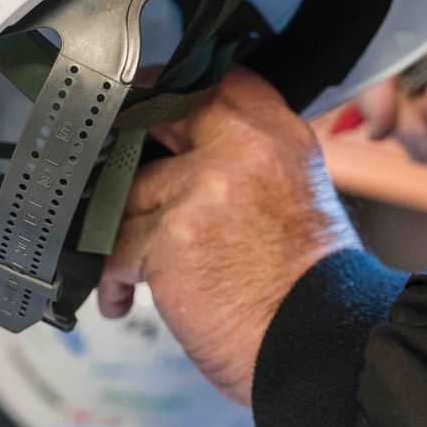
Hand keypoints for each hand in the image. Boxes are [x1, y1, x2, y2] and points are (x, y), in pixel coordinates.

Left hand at [100, 68, 361, 405]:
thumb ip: (246, 163)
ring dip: (120, 232)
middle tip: (104, 169)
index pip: (215, 81)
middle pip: (157, 119)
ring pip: (129, 192)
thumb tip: (181, 154)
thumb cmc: (307, 287)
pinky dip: (112, 278)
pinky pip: (116, 246)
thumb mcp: (295, 196)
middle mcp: (241, 151)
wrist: (321, 345)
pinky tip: (120, 298)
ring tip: (126, 267)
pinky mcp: (170, 238)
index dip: (170, 90)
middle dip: (125, 147)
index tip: (143, 105)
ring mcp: (202, 191)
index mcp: (277, 136)